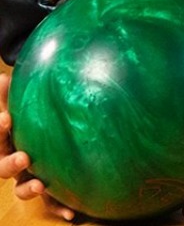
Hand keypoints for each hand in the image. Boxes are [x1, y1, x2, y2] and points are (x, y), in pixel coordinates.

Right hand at [0, 73, 74, 220]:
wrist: (46, 143)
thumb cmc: (31, 122)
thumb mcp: (21, 106)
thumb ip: (10, 95)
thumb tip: (2, 75)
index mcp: (5, 141)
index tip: (6, 119)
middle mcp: (13, 163)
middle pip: (3, 168)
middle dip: (11, 164)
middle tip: (24, 157)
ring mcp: (28, 179)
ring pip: (23, 189)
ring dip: (29, 189)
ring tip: (41, 186)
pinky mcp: (48, 192)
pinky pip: (52, 203)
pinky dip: (59, 209)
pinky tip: (73, 214)